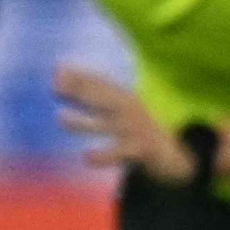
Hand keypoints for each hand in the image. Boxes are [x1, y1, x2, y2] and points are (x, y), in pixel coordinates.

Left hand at [56, 68, 193, 183]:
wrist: (173, 156)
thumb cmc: (137, 131)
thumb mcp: (120, 110)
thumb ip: (96, 97)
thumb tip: (61, 78)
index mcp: (126, 99)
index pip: (102, 84)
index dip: (81, 77)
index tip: (57, 71)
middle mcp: (132, 111)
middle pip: (104, 99)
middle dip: (81, 92)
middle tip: (56, 88)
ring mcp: (137, 130)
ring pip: (108, 125)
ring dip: (83, 123)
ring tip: (60, 119)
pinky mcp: (142, 150)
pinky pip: (120, 152)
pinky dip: (105, 156)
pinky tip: (87, 158)